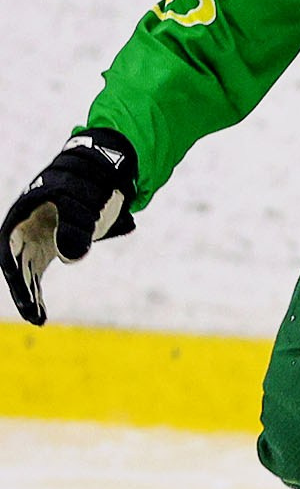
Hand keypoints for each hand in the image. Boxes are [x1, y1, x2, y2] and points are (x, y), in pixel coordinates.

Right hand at [3, 128, 139, 325]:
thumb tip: (68, 258)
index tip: (25, 294)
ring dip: (29, 295)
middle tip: (34, 317)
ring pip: (25, 271)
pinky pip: (37, 271)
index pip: (9, 249)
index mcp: (23, 213)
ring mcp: (34, 237)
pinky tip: (42, 311)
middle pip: (15, 264)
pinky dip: (38, 289)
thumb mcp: (84, 199)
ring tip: (38, 319)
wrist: (102, 168)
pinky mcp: (48, 245)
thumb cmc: (89, 182)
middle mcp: (23, 227)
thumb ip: (76, 225)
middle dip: (22, 291)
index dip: (15, 273)